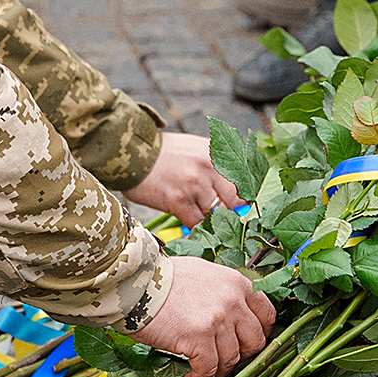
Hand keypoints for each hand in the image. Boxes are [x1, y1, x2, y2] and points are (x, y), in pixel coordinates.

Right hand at [124, 132, 241, 226]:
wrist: (131, 153)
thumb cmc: (164, 153)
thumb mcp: (195, 148)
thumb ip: (216, 163)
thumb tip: (237, 186)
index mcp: (216, 152)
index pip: (245, 179)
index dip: (247, 196)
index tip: (245, 207)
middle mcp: (209, 167)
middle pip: (237, 199)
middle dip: (233, 211)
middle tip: (229, 220)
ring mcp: (195, 185)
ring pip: (217, 214)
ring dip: (213, 221)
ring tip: (208, 223)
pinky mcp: (178, 201)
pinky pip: (197, 224)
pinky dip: (197, 229)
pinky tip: (193, 225)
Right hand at [134, 257, 276, 376]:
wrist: (136, 282)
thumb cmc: (162, 277)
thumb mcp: (203, 273)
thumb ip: (223, 291)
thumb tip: (230, 313)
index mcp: (237, 283)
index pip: (266, 314)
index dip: (260, 334)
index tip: (248, 344)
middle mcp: (233, 300)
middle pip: (255, 341)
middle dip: (243, 357)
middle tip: (227, 363)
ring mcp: (218, 319)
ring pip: (232, 359)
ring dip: (218, 372)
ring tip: (202, 374)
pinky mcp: (199, 337)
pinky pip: (209, 369)